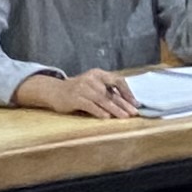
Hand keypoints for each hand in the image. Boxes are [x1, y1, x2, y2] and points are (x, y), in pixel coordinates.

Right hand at [19, 68, 140, 119]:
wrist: (55, 91)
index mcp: (98, 74)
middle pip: (111, 92)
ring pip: (102, 100)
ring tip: (124, 117)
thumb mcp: (93, 86)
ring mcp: (82, 88)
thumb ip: (107, 91)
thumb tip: (128, 103)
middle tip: (134, 113)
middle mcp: (91, 79)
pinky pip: (90, 105)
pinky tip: (107, 117)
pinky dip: (99, 111)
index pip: (117, 80)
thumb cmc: (78, 90)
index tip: (136, 102)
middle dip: (124, 104)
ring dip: (114, 109)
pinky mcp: (75, 98)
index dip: (128, 92)